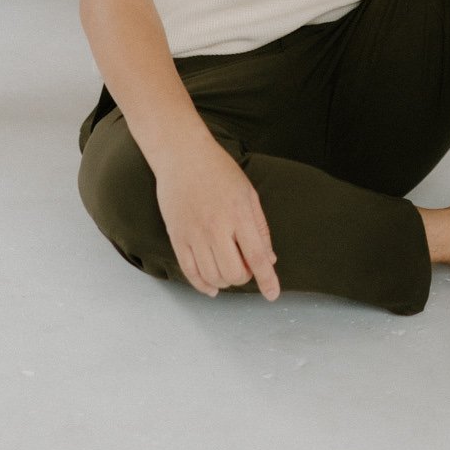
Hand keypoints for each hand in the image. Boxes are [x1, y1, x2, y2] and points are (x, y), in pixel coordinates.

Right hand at [155, 133, 280, 299]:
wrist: (182, 155)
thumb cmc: (218, 170)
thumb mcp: (248, 193)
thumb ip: (260, 228)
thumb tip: (269, 259)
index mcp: (239, 214)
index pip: (257, 257)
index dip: (267, 280)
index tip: (272, 294)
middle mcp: (216, 227)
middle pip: (234, 273)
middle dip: (244, 277)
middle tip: (245, 265)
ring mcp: (194, 234)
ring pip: (212, 277)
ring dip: (225, 281)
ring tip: (228, 268)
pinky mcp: (177, 237)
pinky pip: (190, 272)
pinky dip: (202, 285)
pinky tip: (211, 286)